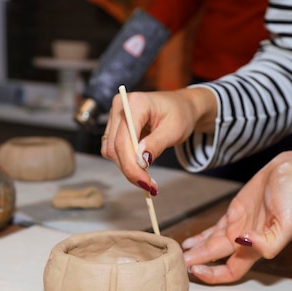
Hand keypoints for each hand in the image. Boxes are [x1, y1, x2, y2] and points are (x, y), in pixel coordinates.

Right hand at [100, 88, 215, 193]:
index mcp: (136, 102)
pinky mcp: (114, 127)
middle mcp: (120, 106)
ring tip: (147, 177)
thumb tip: (140, 161)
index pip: (124, 140)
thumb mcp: (174, 130)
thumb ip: (156, 144)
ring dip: (127, 167)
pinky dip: (126, 162)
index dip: (131, 165)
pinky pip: (113, 150)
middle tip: (150, 186)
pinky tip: (141, 165)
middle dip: (131, 170)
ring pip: (111, 151)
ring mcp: (115, 116)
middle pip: (115, 147)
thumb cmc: (180, 114)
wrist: (180, 107)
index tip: (146, 183)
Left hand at [182, 145, 291, 283]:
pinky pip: (214, 230)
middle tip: (177, 263)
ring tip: (179, 254)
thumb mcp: (288, 223)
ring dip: (196, 251)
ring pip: (212, 245)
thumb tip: (243, 243)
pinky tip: (189, 242)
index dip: (213, 275)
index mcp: (257, 248)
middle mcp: (245, 241)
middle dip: (197, 262)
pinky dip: (201, 237)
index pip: (231, 272)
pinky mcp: (235, 212)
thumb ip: (269, 242)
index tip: (195, 269)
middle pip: (216, 259)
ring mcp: (238, 226)